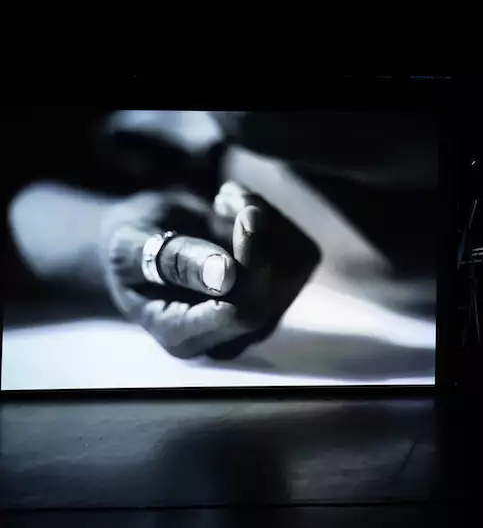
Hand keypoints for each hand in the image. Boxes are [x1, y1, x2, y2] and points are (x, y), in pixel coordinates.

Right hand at [100, 182, 319, 358]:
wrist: (150, 237)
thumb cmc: (132, 243)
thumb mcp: (132, 246)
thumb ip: (174, 262)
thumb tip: (224, 277)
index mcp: (182, 336)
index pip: (241, 313)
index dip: (253, 264)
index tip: (246, 214)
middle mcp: (228, 336)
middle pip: (272, 292)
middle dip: (261, 234)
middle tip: (227, 195)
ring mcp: (260, 315)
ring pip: (294, 267)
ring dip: (267, 220)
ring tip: (224, 198)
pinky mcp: (282, 290)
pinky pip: (301, 253)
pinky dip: (277, 220)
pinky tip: (239, 209)